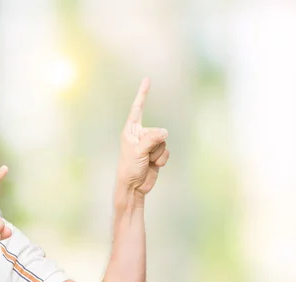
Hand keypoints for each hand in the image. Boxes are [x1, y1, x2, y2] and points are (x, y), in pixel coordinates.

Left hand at [117, 78, 168, 195]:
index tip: (147, 79)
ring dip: (157, 154)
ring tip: (147, 161)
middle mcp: (140, 135)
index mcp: (130, 130)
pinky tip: (153, 165)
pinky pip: (166, 151)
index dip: (143, 94)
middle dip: (154, 144)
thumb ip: (152, 139)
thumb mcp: (138, 151)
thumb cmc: (129, 168)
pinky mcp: (156, 154)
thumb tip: (165, 131)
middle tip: (143, 156)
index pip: (137, 109)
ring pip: (163, 142)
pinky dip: (161, 159)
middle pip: (157, 131)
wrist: (133, 187)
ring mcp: (149, 144)